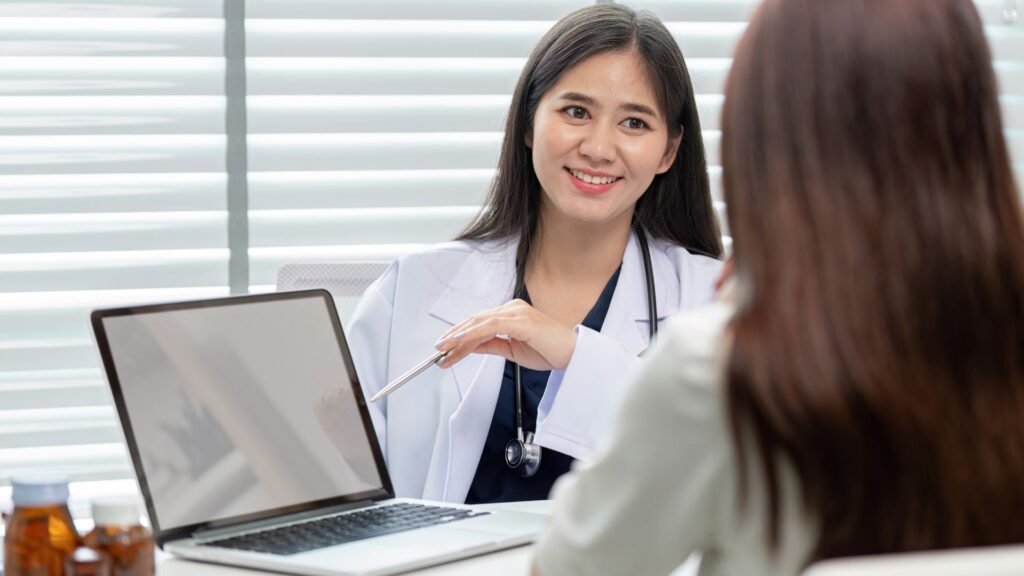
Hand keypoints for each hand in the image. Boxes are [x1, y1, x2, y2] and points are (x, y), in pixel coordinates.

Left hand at [434, 299, 577, 370]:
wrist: (573, 356)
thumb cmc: (548, 351)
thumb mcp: (512, 350)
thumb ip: (491, 345)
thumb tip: (469, 346)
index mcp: (511, 314)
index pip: (478, 324)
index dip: (459, 337)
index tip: (444, 351)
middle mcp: (512, 308)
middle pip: (475, 321)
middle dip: (453, 336)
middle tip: (437, 350)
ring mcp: (516, 312)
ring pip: (480, 322)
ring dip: (458, 336)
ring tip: (443, 348)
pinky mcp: (521, 321)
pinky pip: (491, 326)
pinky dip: (473, 333)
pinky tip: (459, 341)